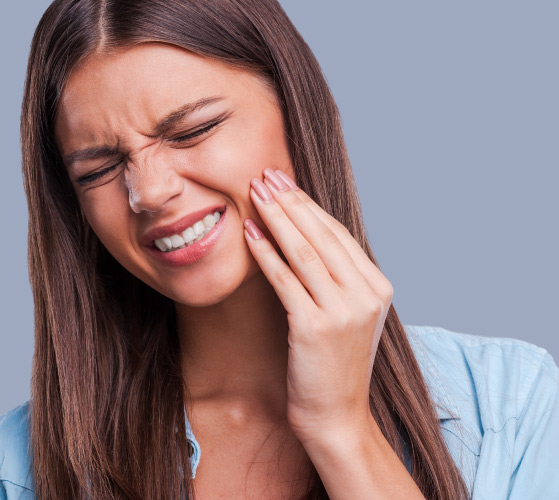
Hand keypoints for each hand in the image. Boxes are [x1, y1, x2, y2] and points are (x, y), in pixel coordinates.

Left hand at [243, 168, 393, 443]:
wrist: (336, 416)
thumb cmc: (333, 364)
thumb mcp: (347, 315)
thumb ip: (337, 278)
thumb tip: (306, 236)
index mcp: (377, 286)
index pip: (337, 234)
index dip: (307, 204)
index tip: (284, 181)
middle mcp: (366, 294)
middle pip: (321, 235)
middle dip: (289, 201)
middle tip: (264, 175)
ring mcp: (344, 310)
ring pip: (303, 251)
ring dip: (276, 217)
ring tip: (254, 193)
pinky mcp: (315, 326)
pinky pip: (285, 279)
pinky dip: (265, 252)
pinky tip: (249, 232)